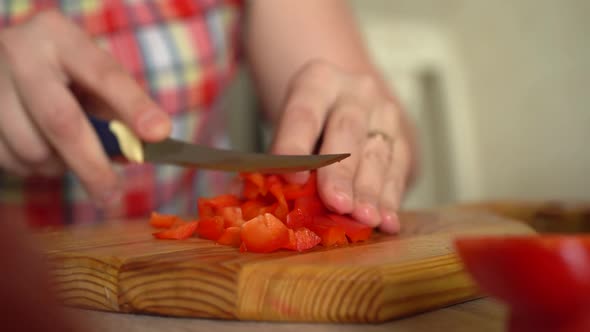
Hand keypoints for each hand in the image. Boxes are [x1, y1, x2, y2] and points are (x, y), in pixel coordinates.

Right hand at [0, 10, 170, 205]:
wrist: (4, 63)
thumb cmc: (61, 76)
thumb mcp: (90, 79)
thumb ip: (116, 112)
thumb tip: (134, 154)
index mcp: (61, 37)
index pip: (104, 75)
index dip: (133, 106)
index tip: (159, 133)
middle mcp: (20, 52)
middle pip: (61, 121)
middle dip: (92, 165)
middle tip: (111, 194)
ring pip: (31, 148)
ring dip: (57, 165)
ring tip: (64, 151)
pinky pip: (8, 160)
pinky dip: (31, 166)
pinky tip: (35, 146)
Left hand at [272, 60, 414, 233]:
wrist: (345, 106)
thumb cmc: (307, 126)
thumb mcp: (287, 129)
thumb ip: (281, 160)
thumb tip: (269, 194)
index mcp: (317, 81)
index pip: (303, 114)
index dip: (296, 145)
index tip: (294, 178)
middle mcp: (355, 91)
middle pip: (347, 131)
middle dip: (342, 173)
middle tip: (338, 205)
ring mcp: (384, 112)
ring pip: (378, 153)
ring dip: (371, 191)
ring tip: (365, 219)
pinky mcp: (404, 137)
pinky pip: (399, 168)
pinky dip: (391, 198)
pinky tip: (387, 221)